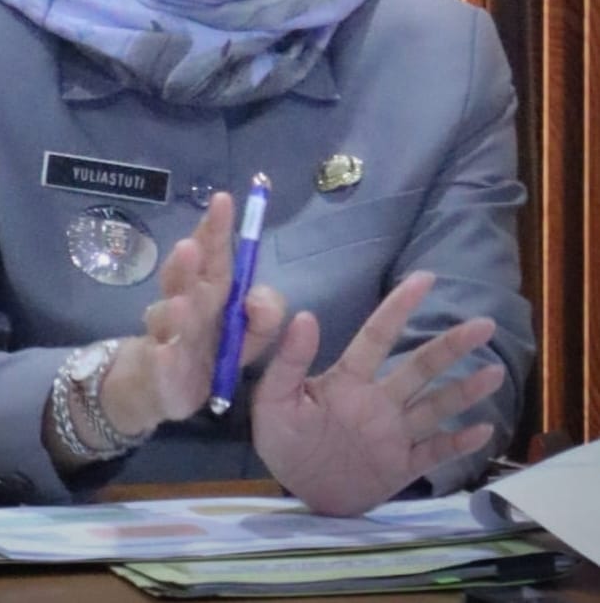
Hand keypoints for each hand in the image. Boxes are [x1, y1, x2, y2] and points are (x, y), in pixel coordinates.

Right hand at [101, 191, 284, 435]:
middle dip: (193, 257)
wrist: (153, 389)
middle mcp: (183, 306)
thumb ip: (263, 316)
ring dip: (176, 306)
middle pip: (189, 276)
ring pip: (170, 316)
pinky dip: (162, 359)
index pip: (213, 256)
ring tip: (183, 297)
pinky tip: (165, 352)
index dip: (216, 230)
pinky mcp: (159, 375)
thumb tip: (259, 297)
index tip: (223, 200)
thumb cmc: (202, 354)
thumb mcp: (243, 339)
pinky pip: (161, 365)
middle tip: (195, 240)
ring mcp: (166, 339)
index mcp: (207, 293)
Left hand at [250, 271, 504, 515]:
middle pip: (421, 367)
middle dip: (452, 345)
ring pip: (436, 405)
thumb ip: (289, 361)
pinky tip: (484, 430)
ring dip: (465, 390)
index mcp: (349, 379)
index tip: (425, 277)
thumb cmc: (283, 439)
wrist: (297, 490)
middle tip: (484, 323)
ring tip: (495, 373)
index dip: (400, 306)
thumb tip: (305, 315)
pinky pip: (435, 452)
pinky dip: (459, 443)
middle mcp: (380, 400)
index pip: (378, 335)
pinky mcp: (402, 466)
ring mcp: (394, 433)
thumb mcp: (274, 400)